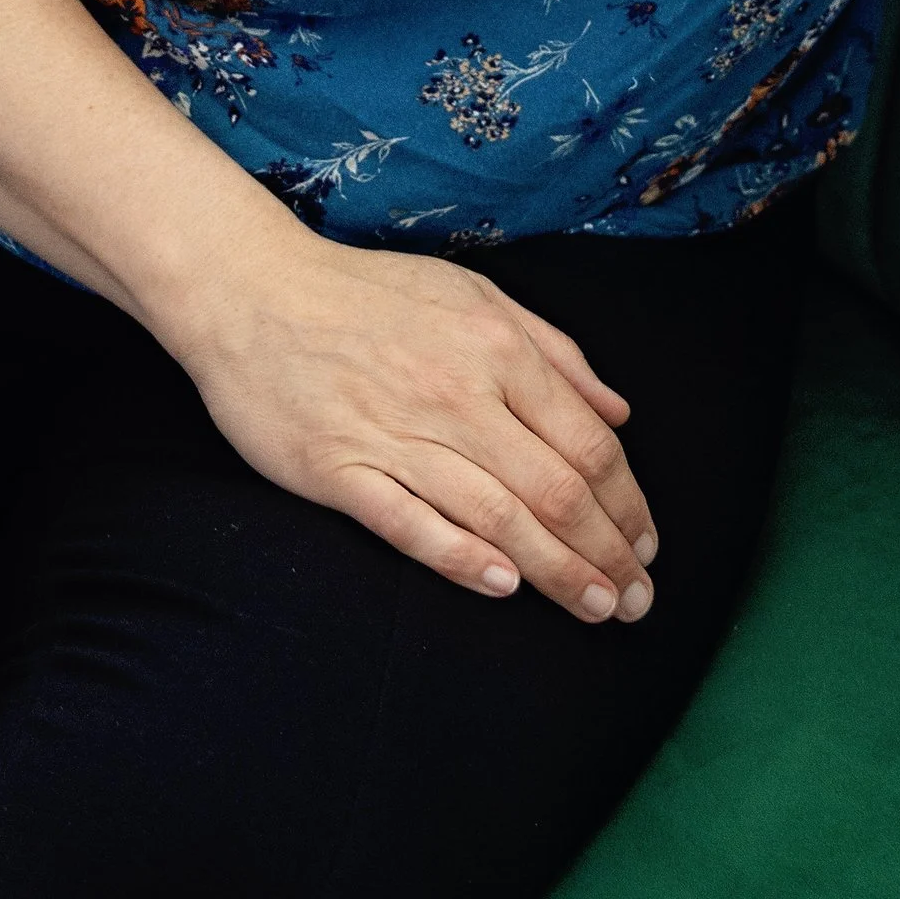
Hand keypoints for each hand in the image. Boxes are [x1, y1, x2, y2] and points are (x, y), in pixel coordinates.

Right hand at [172, 225, 659, 622]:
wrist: (253, 291)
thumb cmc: (370, 294)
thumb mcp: (475, 294)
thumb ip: (553, 351)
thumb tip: (617, 410)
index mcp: (498, 349)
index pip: (587, 442)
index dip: (627, 502)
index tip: (646, 544)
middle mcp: (458, 394)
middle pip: (555, 489)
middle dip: (606, 552)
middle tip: (635, 600)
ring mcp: (396, 434)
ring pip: (497, 516)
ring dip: (555, 571)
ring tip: (594, 608)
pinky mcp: (339, 470)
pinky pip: (410, 524)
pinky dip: (460, 558)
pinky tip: (502, 586)